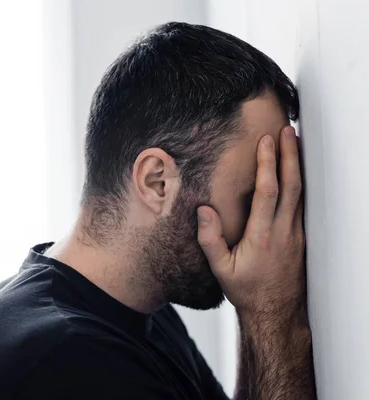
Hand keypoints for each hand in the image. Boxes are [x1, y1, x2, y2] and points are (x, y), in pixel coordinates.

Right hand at [196, 126, 305, 319]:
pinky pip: (302, 203)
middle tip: (287, 130)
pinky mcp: (300, 237)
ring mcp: (295, 234)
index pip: (268, 192)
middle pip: (292, 185)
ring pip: (301, 193)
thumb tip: (204, 210)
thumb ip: (210, 239)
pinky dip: (299, 182)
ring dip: (297, 166)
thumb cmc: (247, 291)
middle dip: (289, 155)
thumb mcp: (221, 269)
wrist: (275, 311)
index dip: (268, 164)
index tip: (266, 141)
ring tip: (293, 143)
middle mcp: (283, 231)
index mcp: (262, 236)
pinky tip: (296, 172)